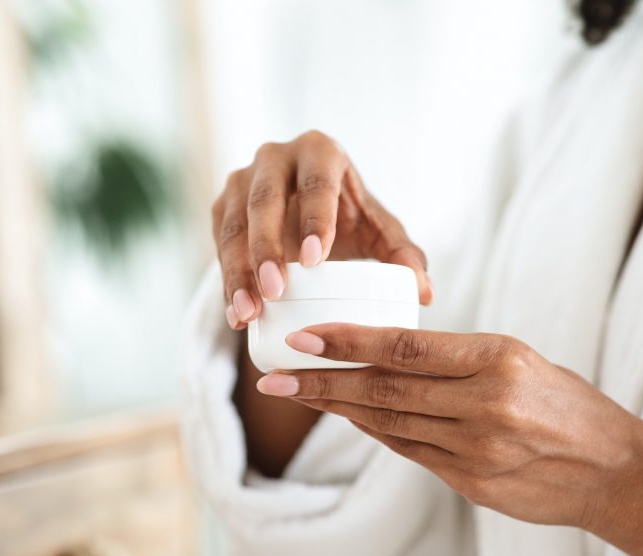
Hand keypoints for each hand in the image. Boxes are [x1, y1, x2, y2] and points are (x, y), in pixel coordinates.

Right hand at [211, 130, 431, 330]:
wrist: (303, 212)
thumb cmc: (348, 218)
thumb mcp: (377, 232)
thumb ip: (403, 257)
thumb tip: (423, 293)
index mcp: (320, 152)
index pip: (316, 182)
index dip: (314, 219)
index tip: (315, 261)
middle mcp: (274, 157)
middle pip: (264, 200)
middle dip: (266, 248)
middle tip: (275, 292)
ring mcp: (241, 180)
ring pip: (234, 225)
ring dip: (238, 272)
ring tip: (249, 313)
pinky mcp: (221, 208)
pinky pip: (219, 245)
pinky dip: (226, 282)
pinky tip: (236, 315)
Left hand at [255, 323, 642, 555]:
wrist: (614, 470)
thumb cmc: (563, 402)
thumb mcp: (518, 360)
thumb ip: (455, 360)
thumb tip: (383, 353)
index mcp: (498, 359)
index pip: (407, 348)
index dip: (349, 342)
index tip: (303, 337)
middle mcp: (485, 405)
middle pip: (384, 391)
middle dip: (322, 382)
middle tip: (274, 376)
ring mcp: (476, 450)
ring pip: (388, 424)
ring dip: (337, 408)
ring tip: (296, 393)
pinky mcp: (470, 484)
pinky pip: (408, 452)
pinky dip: (373, 433)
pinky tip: (346, 417)